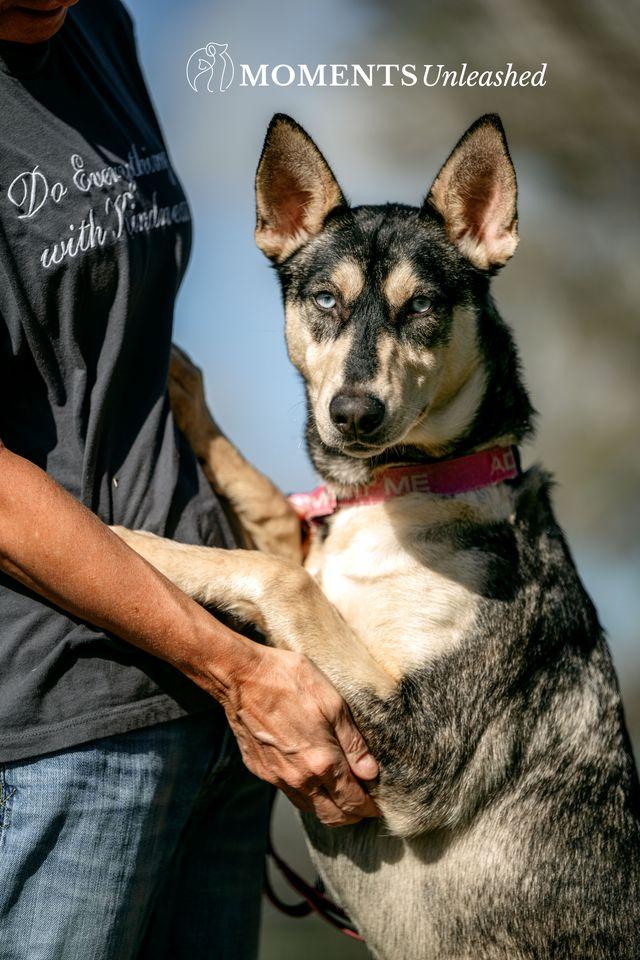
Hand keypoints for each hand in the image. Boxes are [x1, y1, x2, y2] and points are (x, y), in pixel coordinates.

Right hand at [221, 646, 379, 826]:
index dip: (368, 808)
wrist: (242, 676)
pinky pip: (287, 792)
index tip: (377, 806)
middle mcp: (298, 778)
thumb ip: (353, 743)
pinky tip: (310, 777)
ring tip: (339, 793)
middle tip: (362, 805)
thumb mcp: (333, 704)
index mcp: (321, 762)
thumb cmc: (290, 682)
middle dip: (350, 815)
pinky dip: (304, 793)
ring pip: (307, 807)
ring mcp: (276, 776)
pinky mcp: (259, 769)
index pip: (351, 802)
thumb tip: (370, 773)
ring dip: (327, 807)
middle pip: (331, 816)